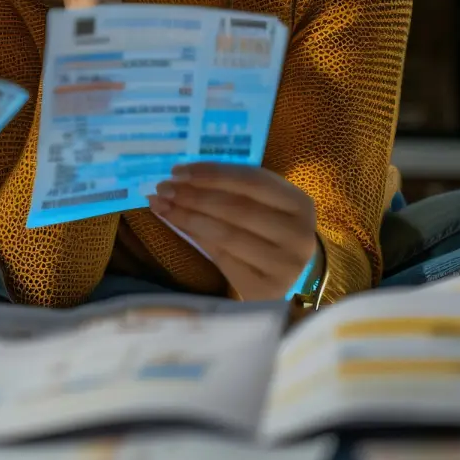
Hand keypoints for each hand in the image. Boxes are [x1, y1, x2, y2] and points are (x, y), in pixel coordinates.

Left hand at [148, 162, 317, 301]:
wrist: (281, 276)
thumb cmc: (265, 231)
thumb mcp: (257, 205)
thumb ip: (226, 190)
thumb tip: (177, 178)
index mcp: (299, 203)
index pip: (251, 180)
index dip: (212, 174)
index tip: (178, 171)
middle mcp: (299, 234)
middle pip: (236, 207)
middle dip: (194, 195)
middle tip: (162, 188)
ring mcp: (286, 264)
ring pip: (226, 233)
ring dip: (187, 216)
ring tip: (160, 204)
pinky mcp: (267, 288)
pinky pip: (222, 257)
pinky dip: (195, 237)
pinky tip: (175, 225)